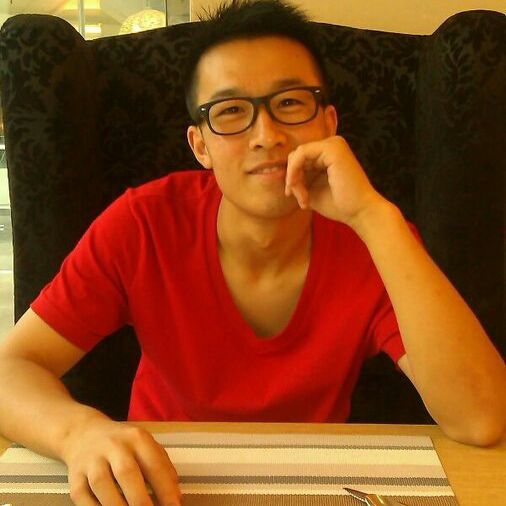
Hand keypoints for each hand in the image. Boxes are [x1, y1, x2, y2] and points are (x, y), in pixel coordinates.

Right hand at [60, 416, 180, 505]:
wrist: (84, 433)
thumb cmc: (124, 445)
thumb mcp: (146, 445)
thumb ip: (162, 467)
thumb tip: (175, 497)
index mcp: (137, 438)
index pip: (154, 463)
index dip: (165, 488)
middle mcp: (114, 446)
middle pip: (127, 473)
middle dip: (140, 500)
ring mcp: (91, 460)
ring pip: (102, 485)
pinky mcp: (74, 477)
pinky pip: (83, 497)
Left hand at [285, 135, 386, 228]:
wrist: (359, 213)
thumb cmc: (339, 204)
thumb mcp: (311, 190)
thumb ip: (298, 180)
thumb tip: (277, 173)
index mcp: (328, 154)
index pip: (300, 159)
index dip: (292, 177)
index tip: (297, 197)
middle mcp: (332, 144)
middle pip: (296, 156)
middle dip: (293, 178)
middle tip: (301, 199)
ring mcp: (333, 144)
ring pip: (297, 156)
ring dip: (294, 178)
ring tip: (303, 197)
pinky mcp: (332, 148)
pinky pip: (300, 154)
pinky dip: (294, 171)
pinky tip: (297, 186)